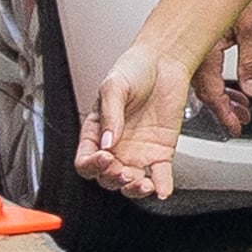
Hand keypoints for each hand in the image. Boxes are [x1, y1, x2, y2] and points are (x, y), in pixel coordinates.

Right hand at [77, 43, 192, 200]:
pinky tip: (161, 189)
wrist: (165, 61)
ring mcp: (138, 152)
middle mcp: (116, 146)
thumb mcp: (114, 86)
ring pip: (131, 183)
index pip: (86, 160)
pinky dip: (162, 186)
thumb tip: (108, 141)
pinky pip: (160, 175)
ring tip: (142, 184)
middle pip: (107, 177)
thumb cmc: (134, 68)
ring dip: (134, 190)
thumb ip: (110, 114)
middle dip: (113, 179)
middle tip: (123, 172)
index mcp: (97, 132)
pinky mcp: (161, 152)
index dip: (92, 165)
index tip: (104, 158)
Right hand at [189, 0, 251, 134]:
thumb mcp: (250, 26)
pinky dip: (217, 78)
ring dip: (222, 94)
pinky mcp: (194, 38)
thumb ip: (251, 62)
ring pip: (202, 79)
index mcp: (201, 49)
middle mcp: (190, 50)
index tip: (234, 125)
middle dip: (223, 107)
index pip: (212, 92)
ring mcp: (190, 45)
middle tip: (239, 118)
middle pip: (204, 90)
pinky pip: (202, 66)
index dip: (224, 113)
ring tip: (239, 104)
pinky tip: (230, 83)